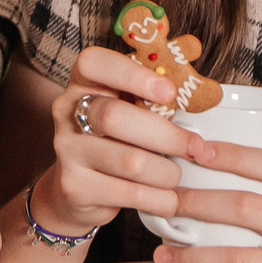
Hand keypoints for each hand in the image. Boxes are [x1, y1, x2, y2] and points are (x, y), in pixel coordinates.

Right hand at [47, 45, 194, 230]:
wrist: (78, 190)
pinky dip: (160, 199)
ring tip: (176, 176)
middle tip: (194, 147)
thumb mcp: (130, 109)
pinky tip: (167, 199)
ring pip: (131, 161)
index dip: (132, 74)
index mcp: (82, 84)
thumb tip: (195, 64)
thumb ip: (154, 90)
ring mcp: (67, 151)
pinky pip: (130, 193)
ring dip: (167, 172)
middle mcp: (67, 112)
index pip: (93, 63)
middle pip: (116, 117)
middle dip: (167, 135)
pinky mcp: (75, 187)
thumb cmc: (115, 140)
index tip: (169, 92)